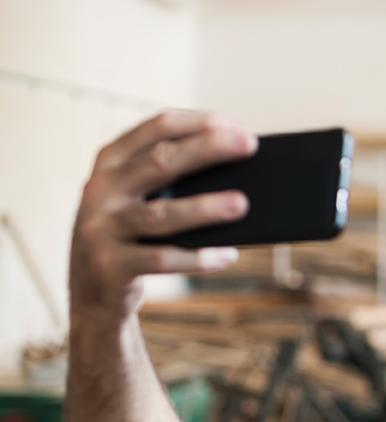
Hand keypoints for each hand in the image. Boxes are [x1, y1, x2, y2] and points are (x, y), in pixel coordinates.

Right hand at [69, 111, 256, 324]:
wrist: (90, 289)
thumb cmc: (127, 233)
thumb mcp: (134, 196)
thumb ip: (169, 179)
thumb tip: (235, 169)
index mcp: (111, 161)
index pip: (157, 127)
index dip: (199, 123)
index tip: (240, 128)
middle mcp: (102, 188)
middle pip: (161, 162)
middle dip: (208, 149)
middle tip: (249, 146)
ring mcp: (103, 226)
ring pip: (161, 214)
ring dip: (204, 208)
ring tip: (241, 204)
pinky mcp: (112, 264)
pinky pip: (162, 259)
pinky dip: (198, 257)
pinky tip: (228, 255)